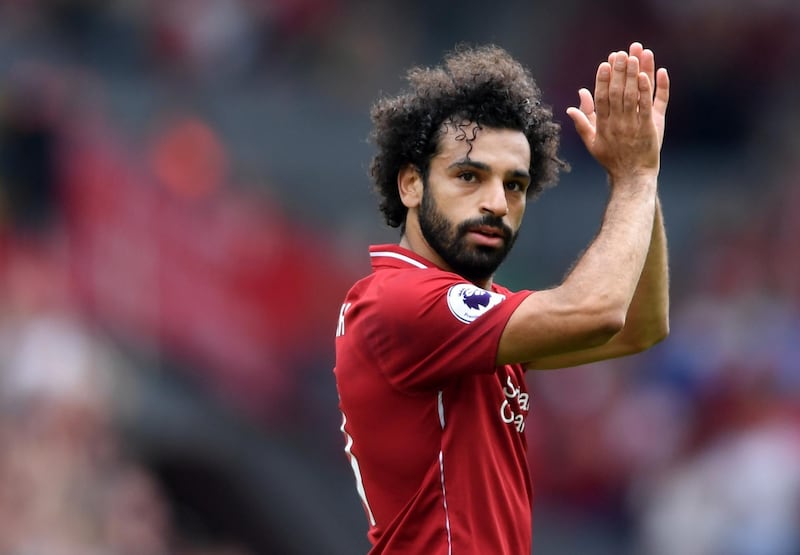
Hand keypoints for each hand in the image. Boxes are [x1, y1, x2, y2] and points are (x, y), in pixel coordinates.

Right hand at [567, 42, 669, 179]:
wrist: (632, 177)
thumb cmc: (611, 160)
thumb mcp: (592, 143)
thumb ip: (582, 123)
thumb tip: (571, 107)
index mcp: (602, 126)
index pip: (601, 98)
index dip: (602, 80)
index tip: (604, 64)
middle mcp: (617, 124)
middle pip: (616, 93)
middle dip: (618, 71)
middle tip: (620, 53)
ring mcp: (633, 126)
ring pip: (632, 96)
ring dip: (633, 75)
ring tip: (634, 56)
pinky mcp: (649, 128)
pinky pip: (648, 106)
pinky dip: (648, 90)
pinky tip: (648, 75)